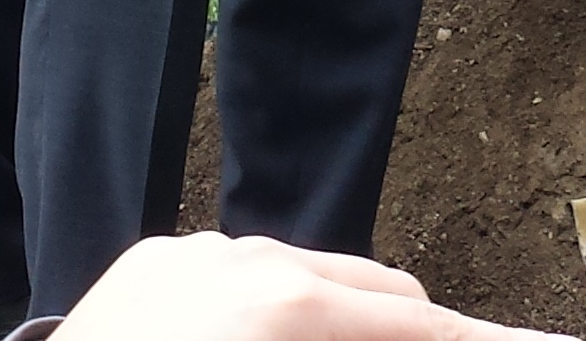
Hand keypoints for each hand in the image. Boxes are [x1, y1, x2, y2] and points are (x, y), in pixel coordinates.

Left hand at [52, 234, 574, 340]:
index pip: (426, 328)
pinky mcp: (158, 260)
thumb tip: (425, 335)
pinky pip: (246, 276)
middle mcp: (252, 261)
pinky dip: (274, 313)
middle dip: (418, 338)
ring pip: (318, 280)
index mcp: (289, 310)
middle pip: (388, 295)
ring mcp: (201, 253)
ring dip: (344, 326)